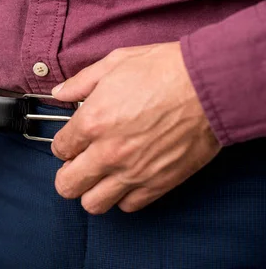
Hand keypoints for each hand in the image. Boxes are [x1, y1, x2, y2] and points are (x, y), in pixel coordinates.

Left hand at [50, 42, 220, 213]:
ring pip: (93, 203)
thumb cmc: (164, 70)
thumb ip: (80, 82)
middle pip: (67, 185)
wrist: (209, 85)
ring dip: (91, 191)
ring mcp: (133, 172)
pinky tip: (126, 179)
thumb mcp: (114, 63)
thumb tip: (60, 92)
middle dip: (67, 174)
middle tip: (78, 163)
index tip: (72, 140)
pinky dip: (122, 197)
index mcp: (92, 122)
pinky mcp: (159, 183)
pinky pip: (128, 206)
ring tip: (100, 176)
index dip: (63, 144)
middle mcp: (107, 153)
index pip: (59, 148)